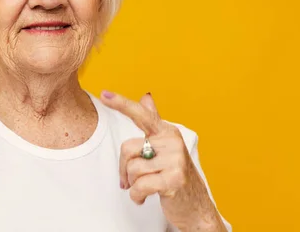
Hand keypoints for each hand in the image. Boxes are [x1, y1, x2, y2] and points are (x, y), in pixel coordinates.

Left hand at [99, 91, 225, 230]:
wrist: (195, 206)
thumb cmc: (174, 175)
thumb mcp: (165, 147)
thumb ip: (154, 123)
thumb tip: (146, 97)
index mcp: (167, 132)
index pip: (142, 115)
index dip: (121, 103)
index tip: (104, 93)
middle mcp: (172, 142)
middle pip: (127, 148)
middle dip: (124, 168)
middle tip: (132, 179)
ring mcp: (175, 160)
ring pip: (132, 169)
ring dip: (132, 184)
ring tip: (144, 188)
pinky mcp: (174, 180)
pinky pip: (139, 186)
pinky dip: (136, 196)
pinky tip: (144, 198)